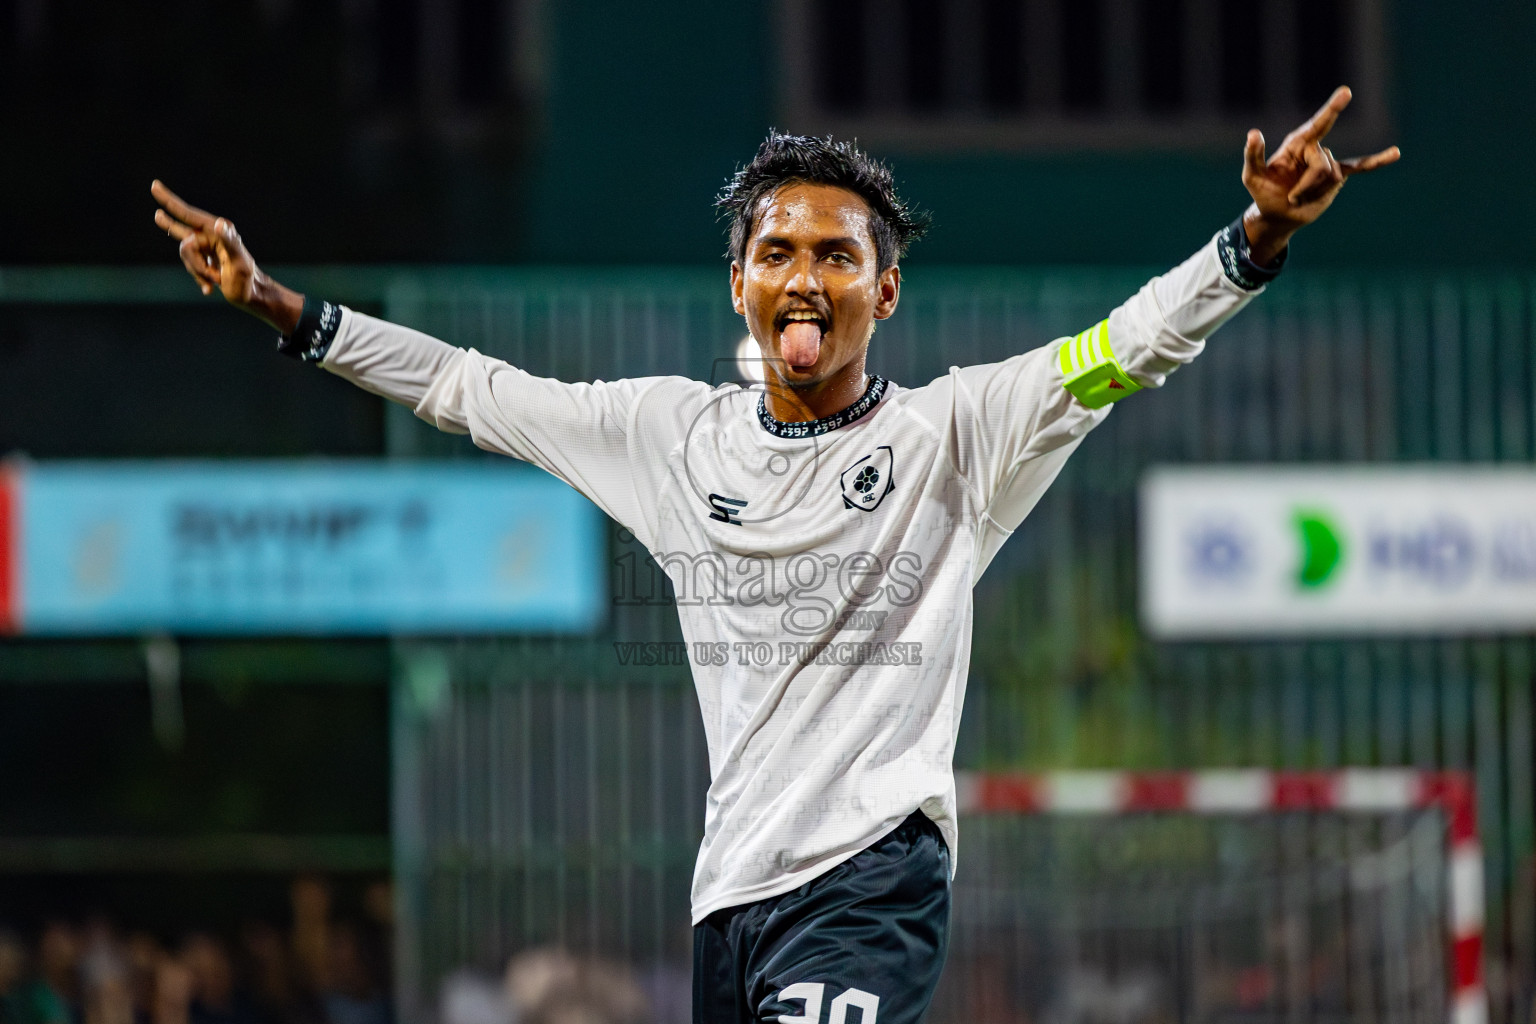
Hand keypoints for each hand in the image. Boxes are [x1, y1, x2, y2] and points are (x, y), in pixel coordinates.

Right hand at [150, 180, 302, 333]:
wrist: (251, 296)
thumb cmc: (248, 279)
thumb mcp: (240, 262)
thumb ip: (230, 242)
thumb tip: (219, 224)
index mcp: (218, 231)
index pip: (188, 214)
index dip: (170, 201)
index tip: (154, 185)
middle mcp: (211, 235)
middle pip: (182, 234)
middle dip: (170, 227)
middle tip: (156, 214)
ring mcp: (207, 247)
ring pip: (186, 255)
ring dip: (198, 271)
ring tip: (216, 280)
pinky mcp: (205, 259)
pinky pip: (191, 267)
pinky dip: (199, 279)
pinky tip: (210, 289)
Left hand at [1241, 86, 1399, 263]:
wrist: (1278, 215)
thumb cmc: (1263, 193)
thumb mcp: (1252, 176)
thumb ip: (1253, 155)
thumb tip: (1253, 133)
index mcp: (1298, 143)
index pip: (1318, 123)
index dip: (1332, 108)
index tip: (1346, 92)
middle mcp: (1316, 149)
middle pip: (1322, 166)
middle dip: (1306, 186)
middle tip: (1291, 197)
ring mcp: (1328, 162)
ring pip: (1332, 177)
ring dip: (1314, 193)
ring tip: (1300, 197)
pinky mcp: (1337, 177)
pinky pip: (1360, 166)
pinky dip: (1378, 161)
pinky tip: (1395, 154)